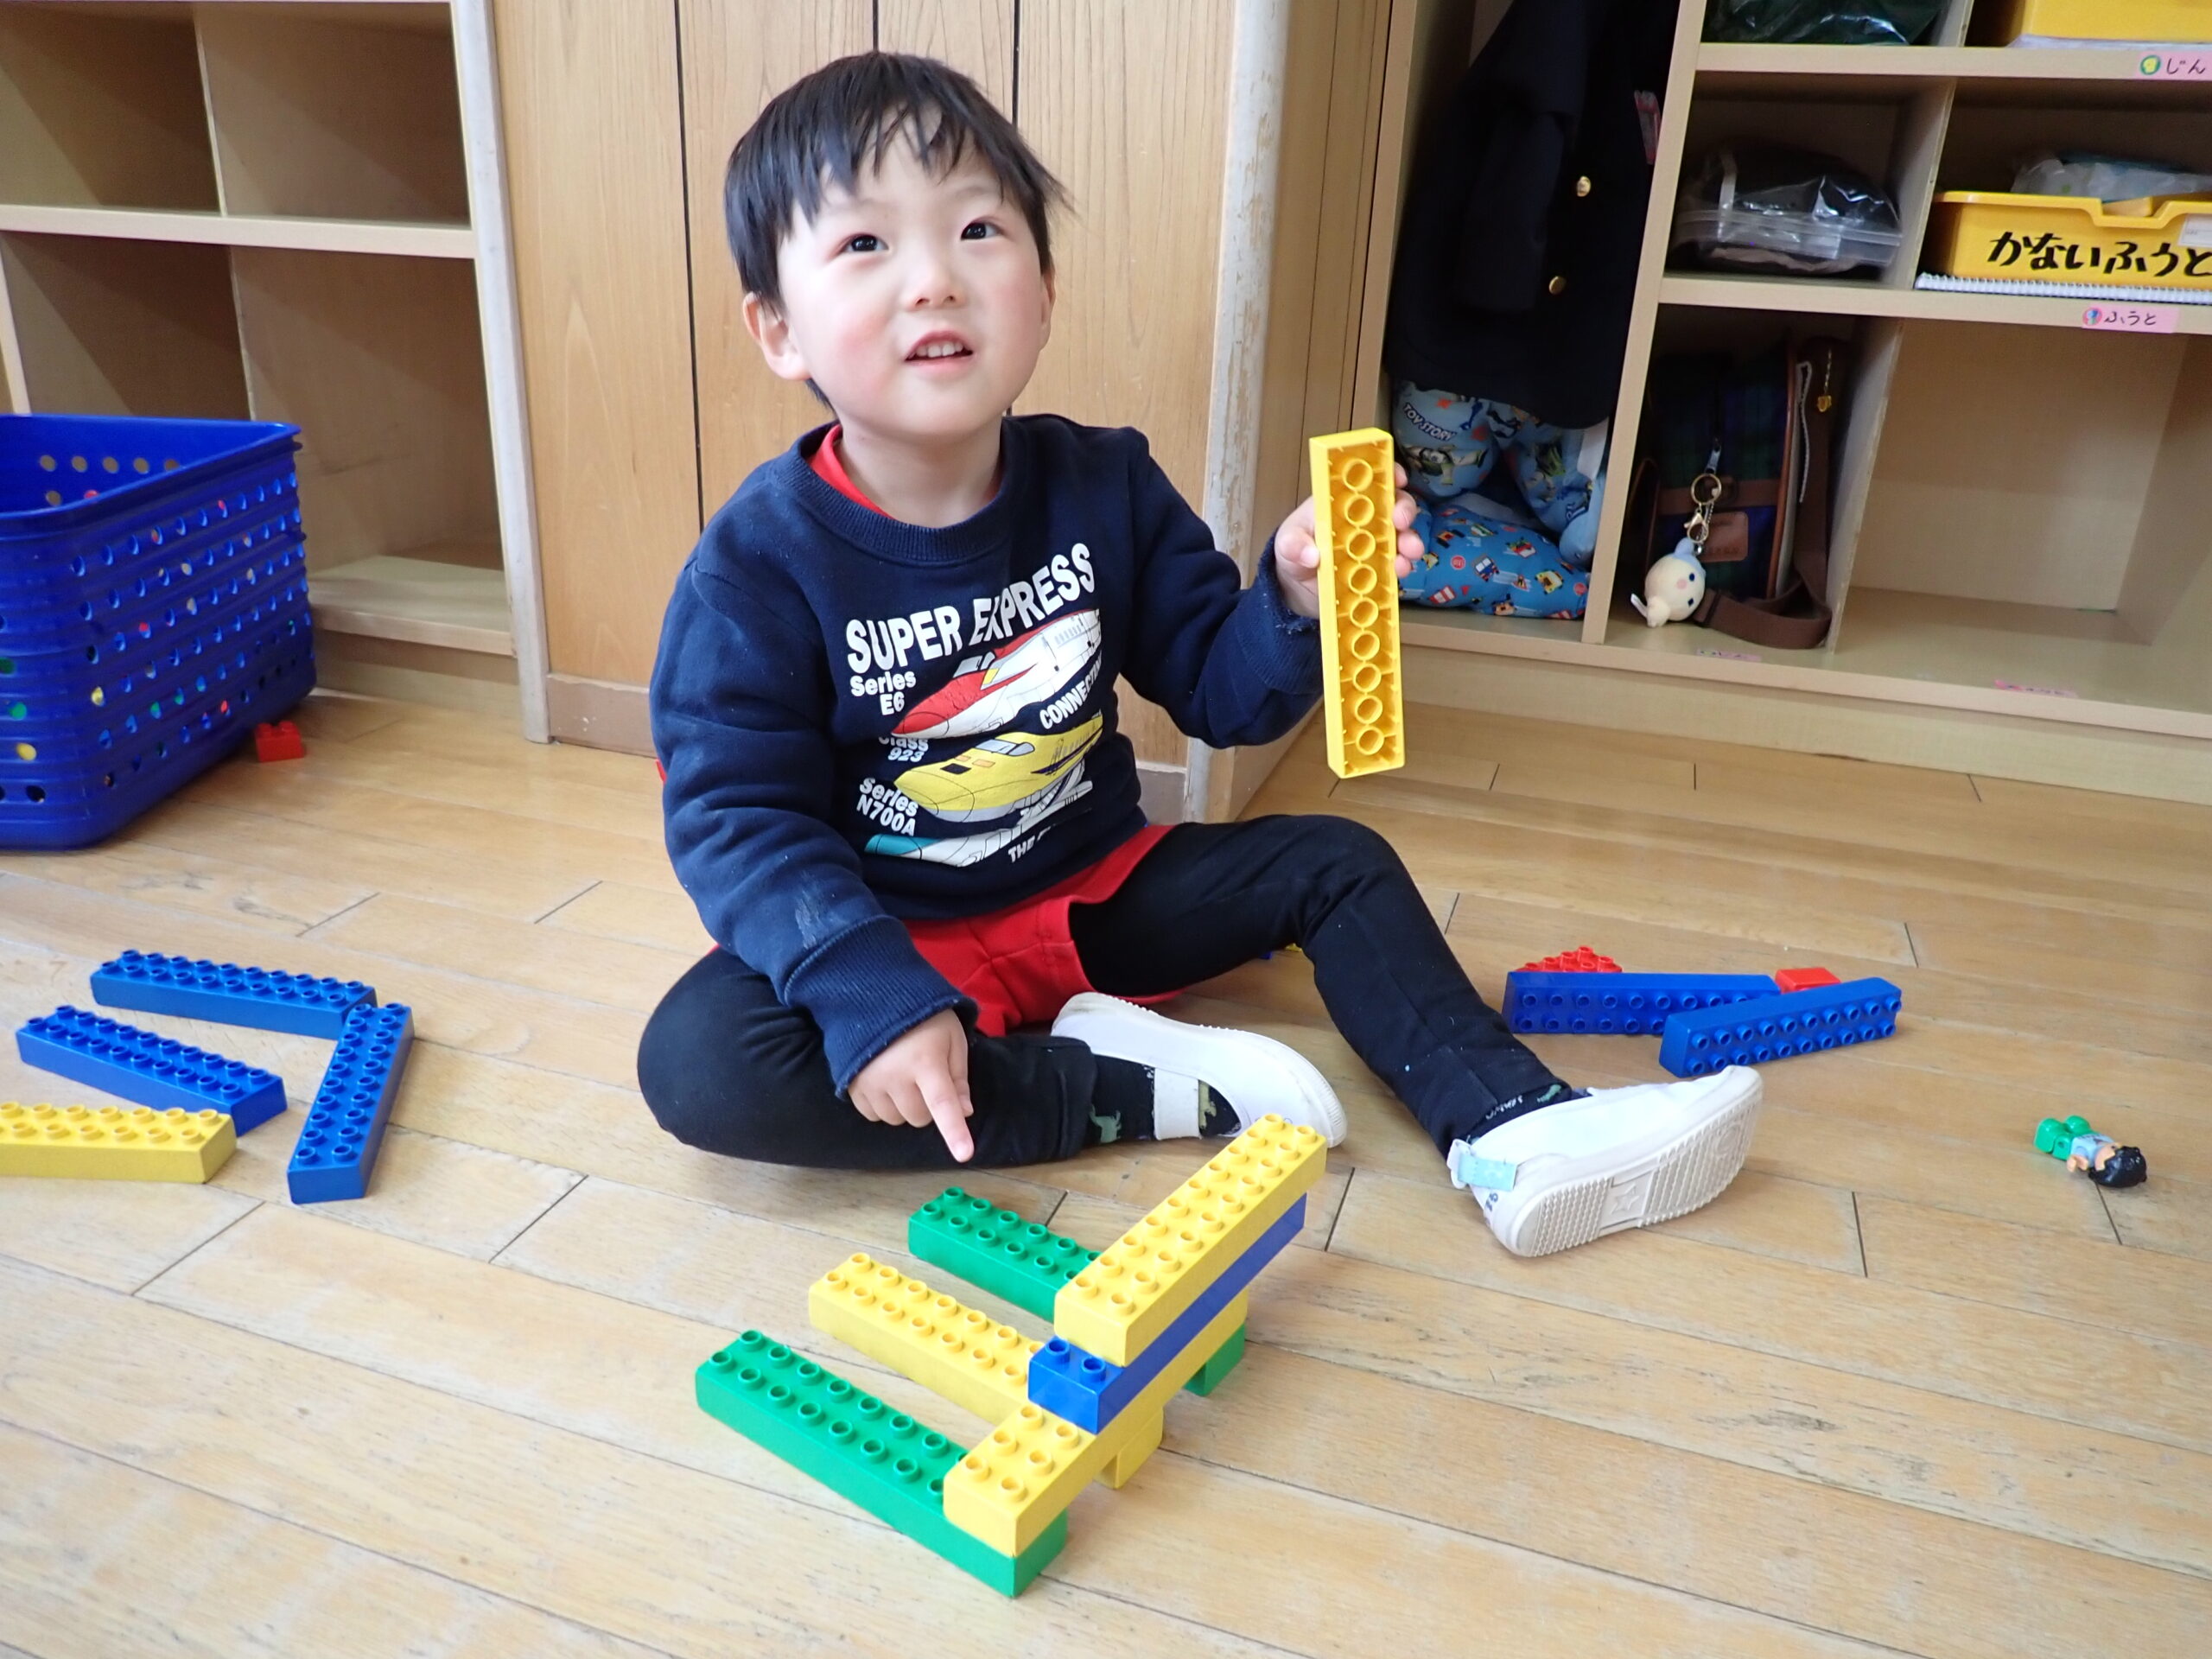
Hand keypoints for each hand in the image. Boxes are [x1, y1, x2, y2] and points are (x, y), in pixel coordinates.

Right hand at [849, 1009, 974, 1161]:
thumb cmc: (923, 1020)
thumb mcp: (952, 1040)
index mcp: (926, 1062)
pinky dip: (883, 1107)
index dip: (955, 1131)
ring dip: (904, 1108)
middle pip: (919, 1118)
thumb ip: (959, 1077)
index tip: (965, 1155)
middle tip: (925, 1079)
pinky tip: (885, 1082)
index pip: (943, 1104)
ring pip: (896, 1120)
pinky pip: (873, 1116)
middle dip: (927, 1106)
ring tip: (903, 1077)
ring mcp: (870, 1083)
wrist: (875, 999)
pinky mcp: (852, 1086)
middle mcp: (896, 1077)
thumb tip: (965, 1112)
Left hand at [1272, 463, 1422, 618]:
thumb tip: (1312, 555)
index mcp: (1343, 501)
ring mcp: (1376, 542)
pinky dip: (1402, 566)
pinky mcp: (1380, 567)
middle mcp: (1366, 518)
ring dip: (1410, 540)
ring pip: (1402, 535)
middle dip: (1403, 509)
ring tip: (1409, 553)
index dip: (1387, 473)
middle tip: (1401, 521)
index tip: (1397, 478)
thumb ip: (1293, 545)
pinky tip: (1401, 571)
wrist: (1297, 587)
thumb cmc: (1293, 551)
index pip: (1370, 479)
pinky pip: (1397, 563)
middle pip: (1394, 504)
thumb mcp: (1286, 544)